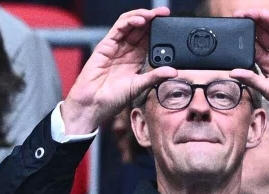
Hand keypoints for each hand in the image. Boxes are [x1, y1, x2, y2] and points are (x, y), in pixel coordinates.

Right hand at [61, 8, 177, 134]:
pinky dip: (129, 21)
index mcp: (136, 59)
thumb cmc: (113, 98)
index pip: (149, 38)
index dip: (159, 29)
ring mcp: (115, 47)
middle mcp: (126, 50)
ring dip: (141, 16)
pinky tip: (140, 20)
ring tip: (153, 14)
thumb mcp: (140, 86)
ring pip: (129, 24)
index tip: (171, 24)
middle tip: (165, 13)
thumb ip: (156, 76)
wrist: (94, 104)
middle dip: (153, 19)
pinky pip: (118, 28)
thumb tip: (174, 71)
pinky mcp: (105, 45)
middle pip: (140, 28)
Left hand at [229, 9, 268, 130]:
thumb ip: (251, 79)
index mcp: (267, 66)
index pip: (252, 48)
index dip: (242, 40)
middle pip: (260, 37)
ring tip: (247, 13)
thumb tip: (232, 72)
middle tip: (236, 17)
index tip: (231, 33)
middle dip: (249, 26)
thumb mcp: (267, 89)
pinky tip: (264, 16)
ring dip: (260, 21)